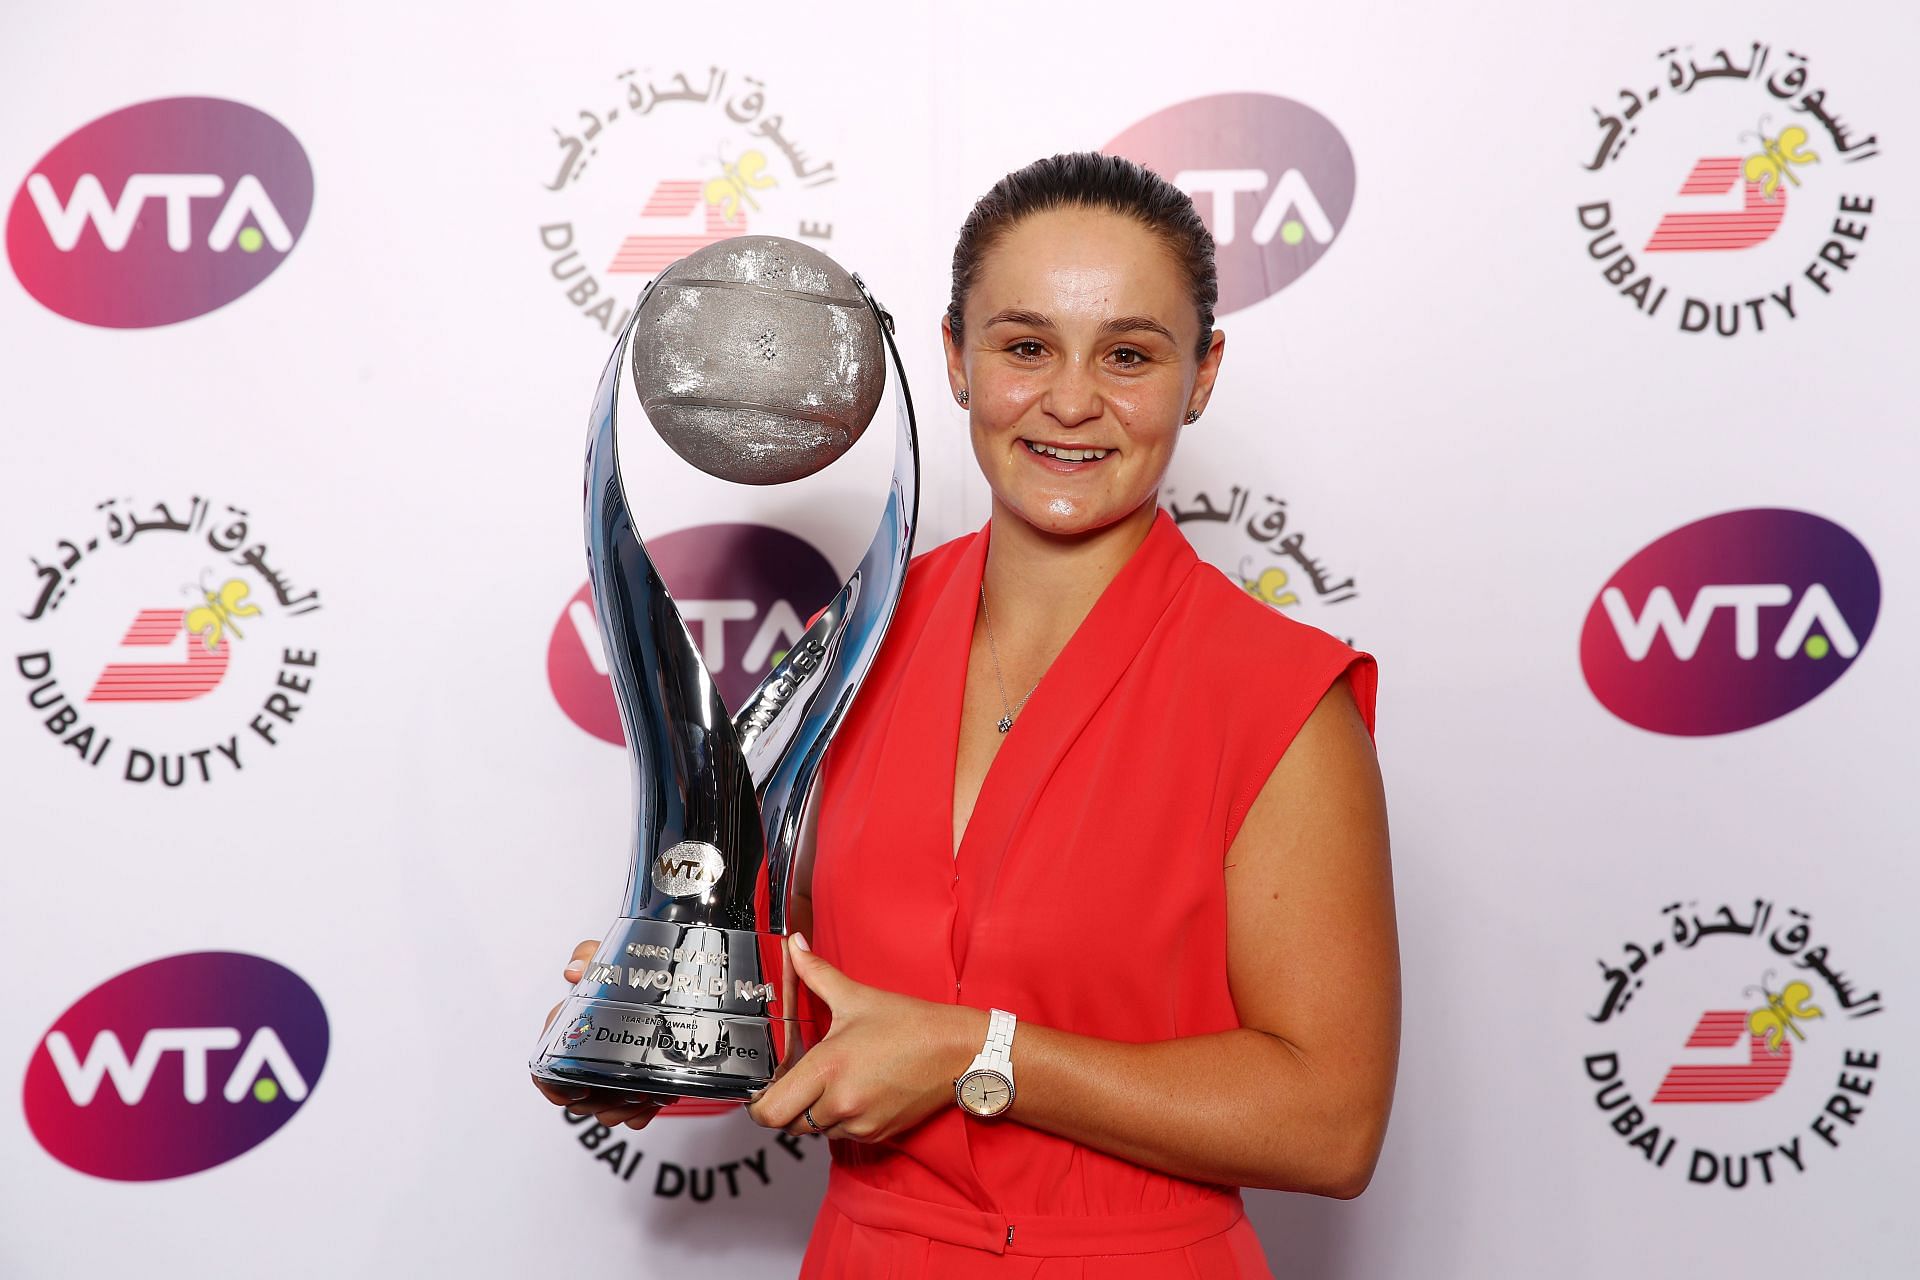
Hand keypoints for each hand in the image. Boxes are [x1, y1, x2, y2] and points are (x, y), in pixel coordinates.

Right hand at [529, 937, 672, 1129]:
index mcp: (569, 1031)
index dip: (553, 1089)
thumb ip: (588, 956)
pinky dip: (643, 1113)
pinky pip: (630, 1115)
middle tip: (627, 1091)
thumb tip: (571, 972)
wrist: (662, 979)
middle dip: (600, 1103)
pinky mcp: (633, 1088)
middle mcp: (585, 1058)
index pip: (544, 1071)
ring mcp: (609, 1076)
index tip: (576, 1092)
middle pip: (579, 1099)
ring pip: (605, 1111)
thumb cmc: (621, 971)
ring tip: (647, 1095)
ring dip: (624, 1109)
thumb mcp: (604, 957)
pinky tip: (658, 1099)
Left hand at [745, 934, 984, 1142]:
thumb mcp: (857, 997)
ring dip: (812, 1113)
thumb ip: (816, 973)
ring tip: (827, 1083)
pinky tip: (851, 1091)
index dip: (758, 1104)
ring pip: (815, 1130)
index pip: (771, 1110)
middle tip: (792, 1083)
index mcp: (828, 1068)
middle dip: (784, 1107)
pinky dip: (838, 1119)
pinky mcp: (877, 1134)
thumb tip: (794, 945)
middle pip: (787, 1125)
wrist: (957, 1052)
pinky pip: (841, 1134)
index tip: (761, 1090)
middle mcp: (840, 1102)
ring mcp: (860, 1123)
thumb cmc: (909, 1024)